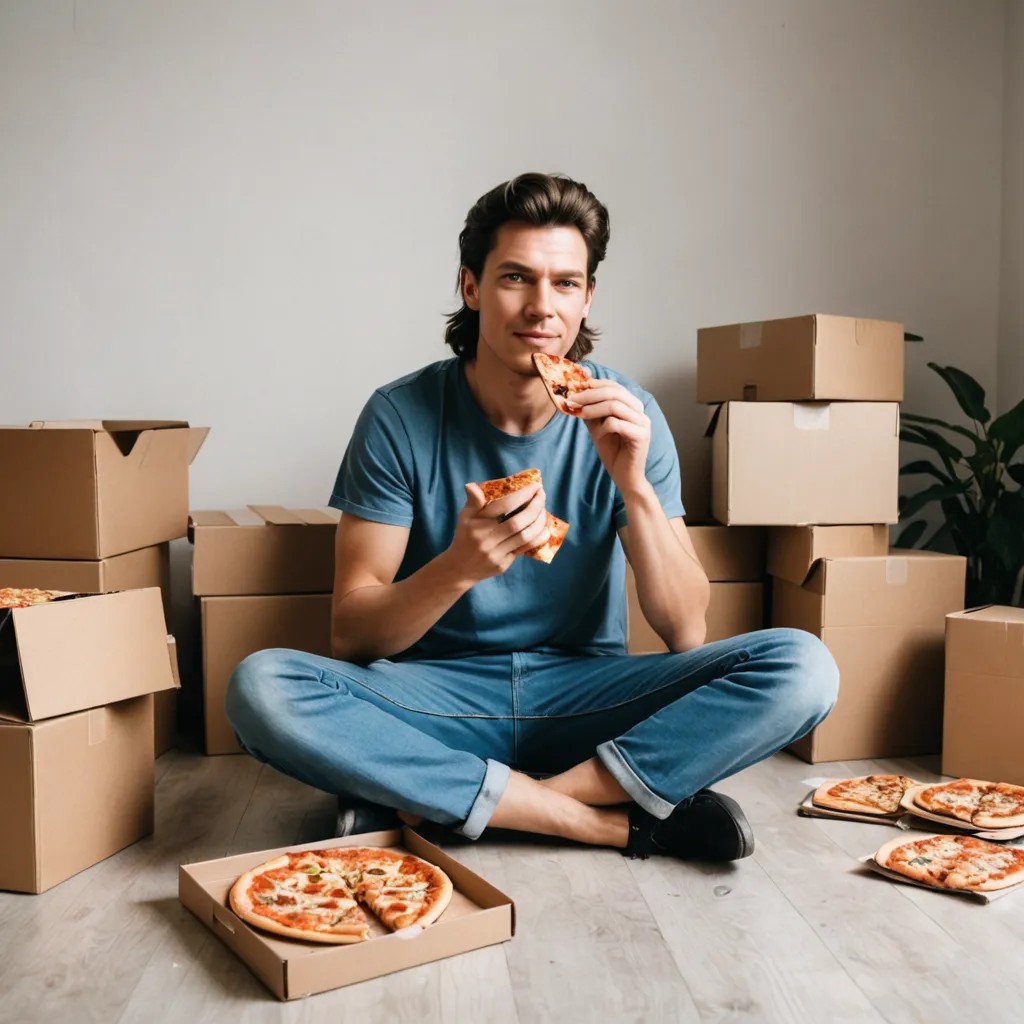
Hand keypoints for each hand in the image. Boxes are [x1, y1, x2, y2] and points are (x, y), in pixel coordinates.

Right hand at [444, 482, 550, 584]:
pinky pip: (524, 550)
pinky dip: (538, 539)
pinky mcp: (503, 565)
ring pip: (524, 536)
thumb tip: (472, 485)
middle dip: (534, 507)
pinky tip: (545, 529)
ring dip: (539, 522)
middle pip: (516, 522)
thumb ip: (473, 502)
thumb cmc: (464, 537)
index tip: (535, 486)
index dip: (522, 495)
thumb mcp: (464, 517)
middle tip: (542, 494)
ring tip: (544, 510)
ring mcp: (495, 553)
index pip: (502, 506)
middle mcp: (486, 539)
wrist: (459, 568)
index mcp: (476, 523)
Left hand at [567, 379, 650, 493]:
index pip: (614, 386)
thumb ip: (590, 411)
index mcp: (632, 406)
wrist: (625, 476)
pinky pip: (617, 423)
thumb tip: (575, 395)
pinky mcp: (641, 436)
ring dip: (593, 408)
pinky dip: (603, 427)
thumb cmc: (613, 451)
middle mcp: (640, 411)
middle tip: (572, 399)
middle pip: (614, 392)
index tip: (576, 386)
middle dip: (590, 394)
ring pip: (615, 406)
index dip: (595, 384)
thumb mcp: (598, 427)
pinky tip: (598, 435)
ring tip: (579, 413)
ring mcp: (643, 423)